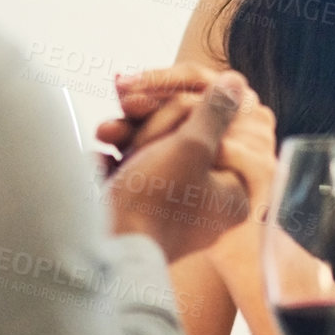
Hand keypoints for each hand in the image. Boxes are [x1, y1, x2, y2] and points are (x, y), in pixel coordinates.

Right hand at [100, 64, 276, 214]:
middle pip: (187, 142)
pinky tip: (98, 154)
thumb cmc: (154, 201)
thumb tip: (236, 84)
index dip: (189, 111)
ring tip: (106, 131)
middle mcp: (208, 206)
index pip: (222, 133)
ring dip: (127, 138)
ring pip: (154, 155)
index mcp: (233, 193)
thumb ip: (215, 113)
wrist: (105, 250)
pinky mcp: (140, 217)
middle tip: (132, 114)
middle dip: (152, 123)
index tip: (171, 105)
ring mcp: (173, 214)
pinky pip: (130, 178)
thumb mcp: (191, 147)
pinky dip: (113, 163)